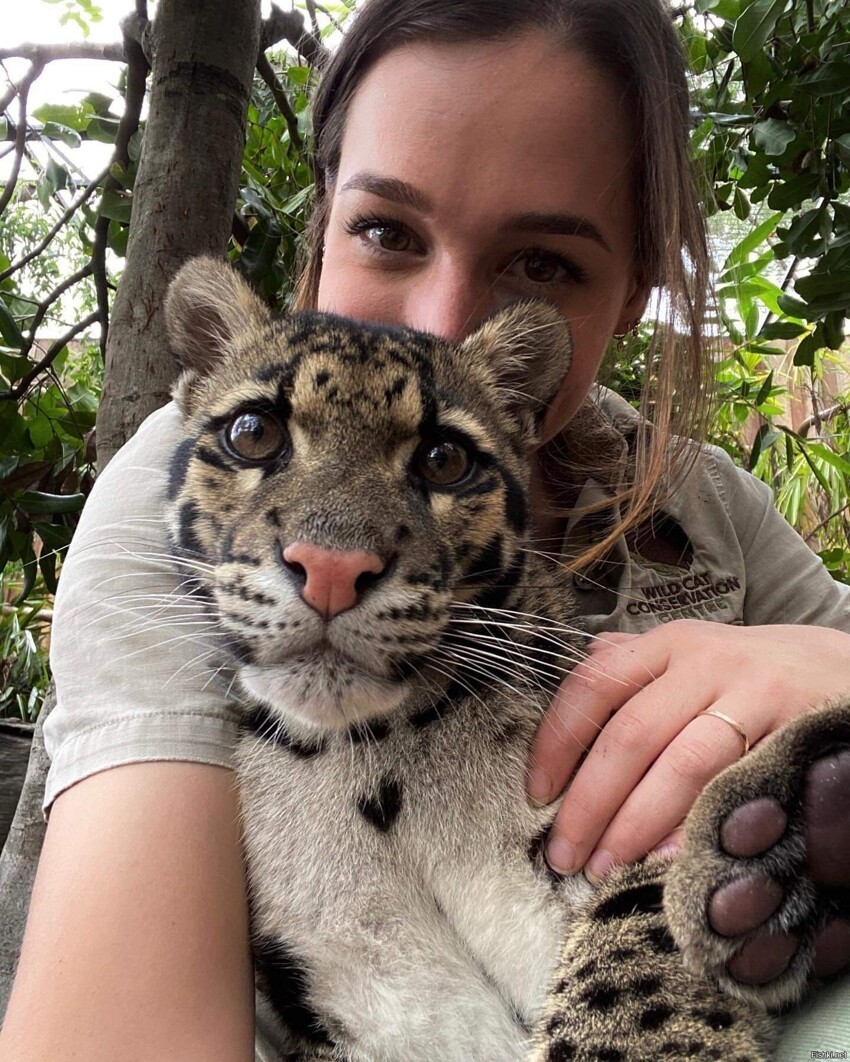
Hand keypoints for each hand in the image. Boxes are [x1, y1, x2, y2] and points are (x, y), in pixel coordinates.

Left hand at [526, 619, 849, 879]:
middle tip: (564, 854)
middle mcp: (705, 663)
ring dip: (637, 822)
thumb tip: (581, 672)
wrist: (842, 667)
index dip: (557, 741)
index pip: (594, 686)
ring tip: (607, 866)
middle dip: (589, 802)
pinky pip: (739, 784)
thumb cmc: (750, 674)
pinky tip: (675, 858)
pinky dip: (702, 824)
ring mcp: (754, 695)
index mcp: (667, 645)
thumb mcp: (693, 657)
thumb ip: (637, 667)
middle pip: (630, 734)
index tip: (536, 794)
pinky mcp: (795, 730)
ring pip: (682, 763)